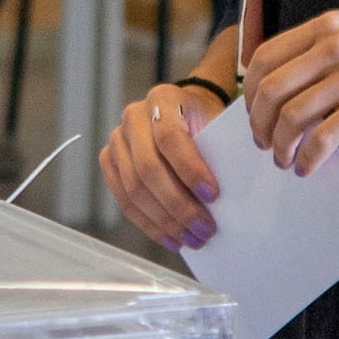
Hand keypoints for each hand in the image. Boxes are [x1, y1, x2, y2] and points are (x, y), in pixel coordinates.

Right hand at [100, 79, 226, 251]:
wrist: (181, 112)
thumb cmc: (203, 121)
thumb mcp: (214, 123)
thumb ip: (217, 151)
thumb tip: (230, 198)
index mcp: (162, 99)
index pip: (170, 138)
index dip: (190, 169)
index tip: (213, 195)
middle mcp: (133, 118)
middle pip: (148, 169)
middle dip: (178, 205)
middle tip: (204, 229)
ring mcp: (117, 141)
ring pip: (134, 190)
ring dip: (165, 221)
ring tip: (192, 239)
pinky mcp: (109, 162)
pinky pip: (124, 200)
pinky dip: (149, 224)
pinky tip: (171, 238)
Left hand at [239, 14, 338, 177]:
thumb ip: (327, 54)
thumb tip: (290, 90)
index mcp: (330, 26)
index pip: (265, 58)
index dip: (250, 92)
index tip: (254, 114)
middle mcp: (337, 44)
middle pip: (270, 90)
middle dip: (259, 124)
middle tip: (264, 144)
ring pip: (291, 117)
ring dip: (280, 147)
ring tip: (285, 161)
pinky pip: (323, 138)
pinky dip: (307, 158)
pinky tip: (308, 167)